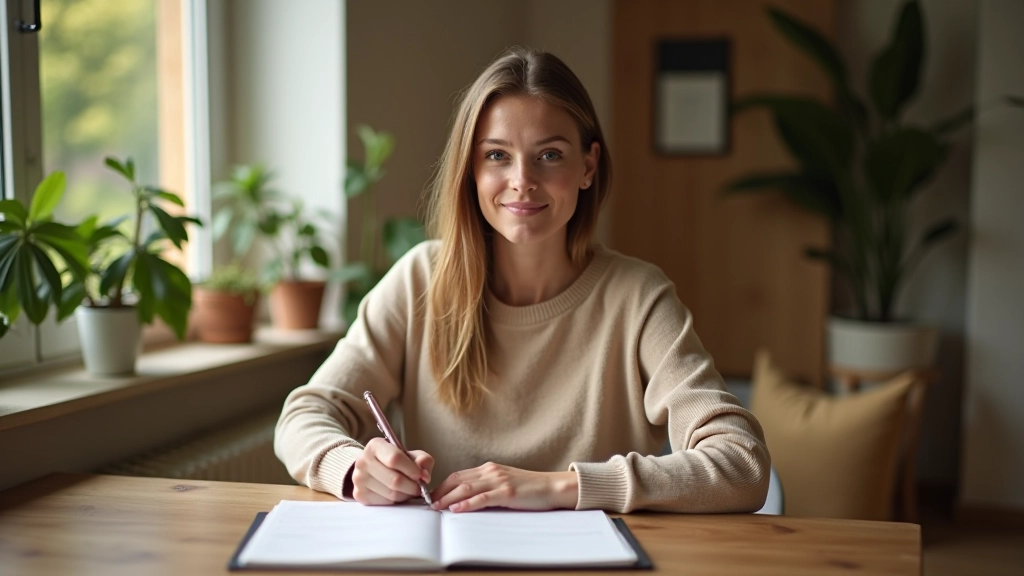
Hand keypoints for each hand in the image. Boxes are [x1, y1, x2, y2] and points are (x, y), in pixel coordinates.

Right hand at [351, 437, 433, 504]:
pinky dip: (396, 501)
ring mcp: (359, 479)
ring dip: (405, 495)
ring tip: (408, 490)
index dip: (412, 469)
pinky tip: (397, 494)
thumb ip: (422, 460)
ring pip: (391, 494)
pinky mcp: (360, 494)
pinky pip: (385, 503)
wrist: (373, 468)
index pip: (395, 458)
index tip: (421, 475)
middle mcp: (363, 461)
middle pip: (394, 480)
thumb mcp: (410, 455)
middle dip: (412, 486)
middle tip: (419, 488)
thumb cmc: (394, 460)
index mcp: (375, 446)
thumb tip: (425, 475)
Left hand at [430, 462, 577, 512]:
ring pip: (466, 488)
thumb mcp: (505, 483)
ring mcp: (499, 481)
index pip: (458, 475)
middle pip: (457, 479)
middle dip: (440, 492)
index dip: (442, 485)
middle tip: (427, 503)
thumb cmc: (529, 488)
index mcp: (489, 468)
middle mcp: (491, 471)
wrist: (552, 487)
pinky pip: (482, 497)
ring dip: (448, 498)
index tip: (431, 496)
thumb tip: (466, 498)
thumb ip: (487, 486)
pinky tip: (456, 509)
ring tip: (436, 507)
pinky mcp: (507, 493)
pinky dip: (466, 503)